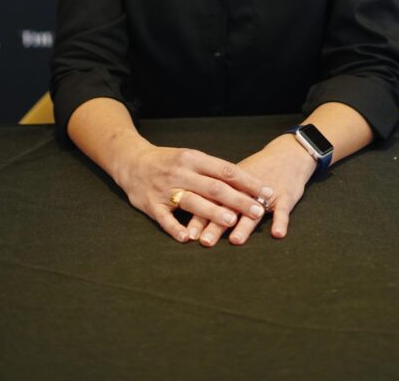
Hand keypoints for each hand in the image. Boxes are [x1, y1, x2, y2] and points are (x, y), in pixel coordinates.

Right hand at [117, 140, 274, 243]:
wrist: (131, 161)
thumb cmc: (168, 161)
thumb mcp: (190, 158)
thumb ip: (212, 171)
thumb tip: (244, 184)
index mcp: (194, 158)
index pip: (226, 170)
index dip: (248, 182)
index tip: (267, 192)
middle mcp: (181, 172)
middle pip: (214, 187)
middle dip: (238, 200)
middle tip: (258, 211)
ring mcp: (166, 189)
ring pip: (192, 201)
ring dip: (212, 212)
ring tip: (231, 222)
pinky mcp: (151, 205)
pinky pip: (165, 219)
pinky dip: (176, 228)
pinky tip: (188, 238)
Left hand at [186, 133, 316, 246]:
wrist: (287, 154)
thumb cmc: (259, 170)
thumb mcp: (237, 179)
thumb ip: (217, 194)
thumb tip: (192, 209)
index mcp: (230, 183)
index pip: (210, 201)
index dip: (199, 217)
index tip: (189, 235)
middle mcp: (245, 188)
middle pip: (228, 207)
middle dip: (216, 225)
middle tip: (205, 242)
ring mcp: (265, 193)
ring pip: (253, 210)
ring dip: (244, 226)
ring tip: (235, 240)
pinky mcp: (286, 195)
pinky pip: (283, 210)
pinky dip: (280, 221)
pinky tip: (277, 234)